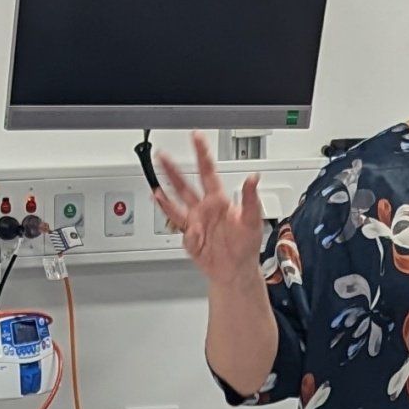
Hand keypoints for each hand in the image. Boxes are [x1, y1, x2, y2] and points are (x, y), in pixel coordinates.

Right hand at [153, 132, 266, 286]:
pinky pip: (175, 221)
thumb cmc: (246, 245)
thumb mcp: (252, 220)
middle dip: (173, 169)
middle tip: (163, 155)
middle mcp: (204, 208)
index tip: (196, 138)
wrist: (235, 270)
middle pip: (185, 184)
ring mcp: (195, 221)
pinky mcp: (188, 235)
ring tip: (154, 181)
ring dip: (164, 190)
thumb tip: (253, 178)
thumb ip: (250, 199)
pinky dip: (167, 212)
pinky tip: (160, 200)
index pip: (208, 172)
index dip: (202, 154)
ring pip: (175, 201)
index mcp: (219, 200)